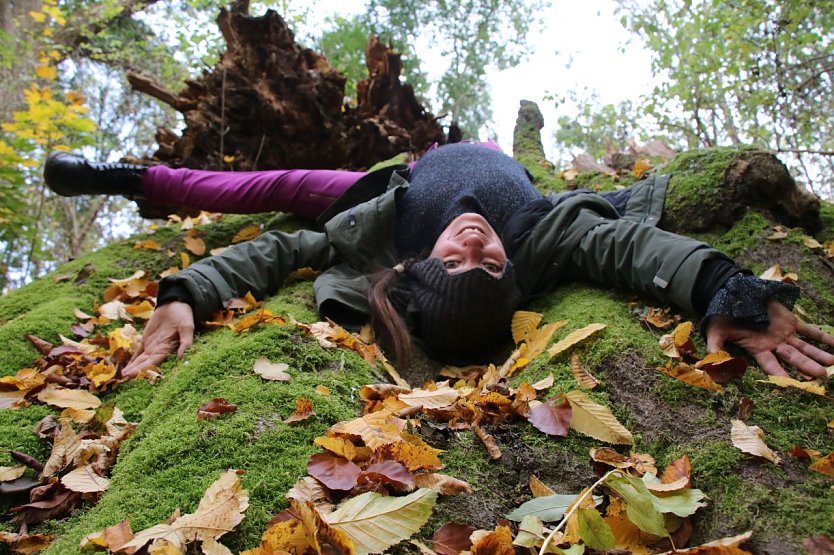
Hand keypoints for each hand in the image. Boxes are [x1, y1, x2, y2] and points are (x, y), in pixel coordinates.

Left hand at [122, 301, 194, 377]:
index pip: (154, 362)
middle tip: (124, 379)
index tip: (134, 375)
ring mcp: (151, 346)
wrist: (175, 304)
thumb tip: (181, 357)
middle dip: (135, 371)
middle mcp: (159, 350)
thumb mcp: (187, 326)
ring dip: (132, 368)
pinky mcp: (146, 340)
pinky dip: (132, 360)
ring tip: (122, 376)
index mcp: (167, 348)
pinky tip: (125, 367)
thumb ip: (185, 341)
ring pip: (140, 360)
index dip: (144, 369)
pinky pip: (138, 352)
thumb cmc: (183, 315)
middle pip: (145, 364)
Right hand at [706, 300, 833, 378]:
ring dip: (819, 355)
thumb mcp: (716, 331)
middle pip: (793, 359)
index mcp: (757, 349)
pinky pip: (809, 330)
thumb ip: (715, 348)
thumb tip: (710, 365)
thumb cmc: (722, 315)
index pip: (771, 365)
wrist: (733, 295)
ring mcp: (783, 333)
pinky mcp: (790, 321)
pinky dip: (822, 337)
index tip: (791, 385)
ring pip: (804, 347)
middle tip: (822, 376)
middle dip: (807, 367)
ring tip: (833, 363)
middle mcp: (773, 344)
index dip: (780, 375)